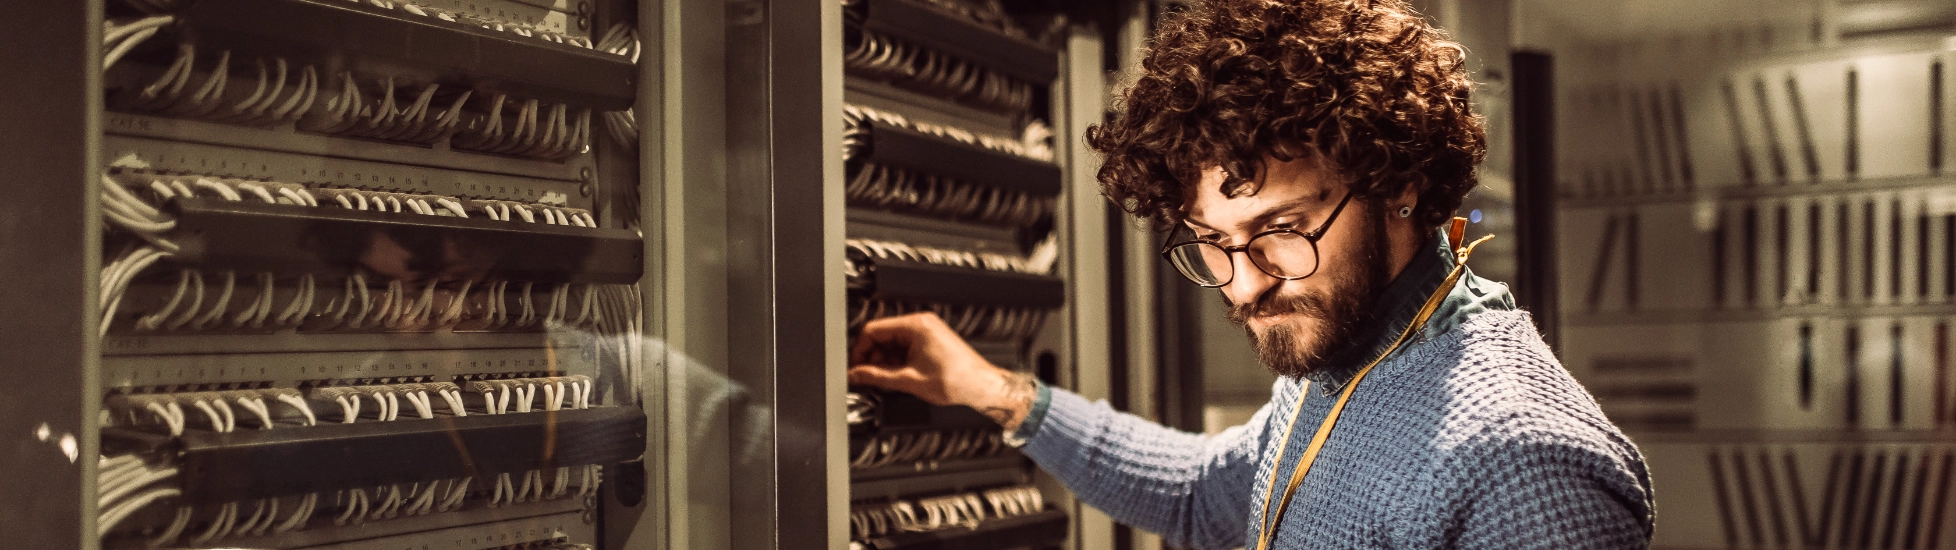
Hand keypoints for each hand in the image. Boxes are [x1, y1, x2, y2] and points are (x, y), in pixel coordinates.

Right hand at [847, 312, 1036, 430]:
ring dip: (884, 361)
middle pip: (882, 336)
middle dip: (872, 357)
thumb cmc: (956, 380)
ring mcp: (927, 332)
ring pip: (893, 343)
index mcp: (915, 325)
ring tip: (882, 380)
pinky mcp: (931, 342)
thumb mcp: (908, 380)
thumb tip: (857, 374)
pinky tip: (895, 376)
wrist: (980, 387)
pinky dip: (896, 362)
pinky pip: (904, 348)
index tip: (855, 366)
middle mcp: (921, 324)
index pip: (873, 330)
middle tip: (865, 376)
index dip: (860, 350)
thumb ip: (877, 376)